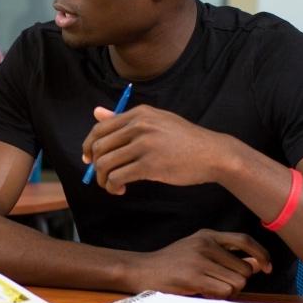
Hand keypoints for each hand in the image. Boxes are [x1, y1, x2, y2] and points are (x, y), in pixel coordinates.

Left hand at [82, 105, 227, 194]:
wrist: (213, 153)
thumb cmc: (184, 140)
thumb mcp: (156, 121)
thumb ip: (125, 119)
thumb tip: (96, 113)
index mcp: (139, 113)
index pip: (100, 128)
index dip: (89, 146)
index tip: (89, 159)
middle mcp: (139, 125)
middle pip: (99, 146)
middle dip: (95, 165)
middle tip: (103, 176)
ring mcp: (145, 145)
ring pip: (105, 164)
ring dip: (103, 179)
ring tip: (112, 186)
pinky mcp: (150, 165)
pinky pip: (117, 177)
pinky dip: (113, 186)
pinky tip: (121, 189)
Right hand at [123, 229, 271, 298]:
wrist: (140, 270)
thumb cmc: (171, 264)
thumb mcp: (198, 252)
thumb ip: (227, 256)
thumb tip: (258, 264)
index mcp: (207, 235)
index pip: (245, 240)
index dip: (261, 254)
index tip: (268, 268)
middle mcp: (205, 244)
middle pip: (245, 269)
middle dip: (238, 282)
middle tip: (218, 285)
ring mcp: (199, 260)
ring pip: (237, 282)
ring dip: (228, 291)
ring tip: (208, 289)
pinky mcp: (193, 277)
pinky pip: (224, 291)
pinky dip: (218, 297)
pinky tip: (202, 293)